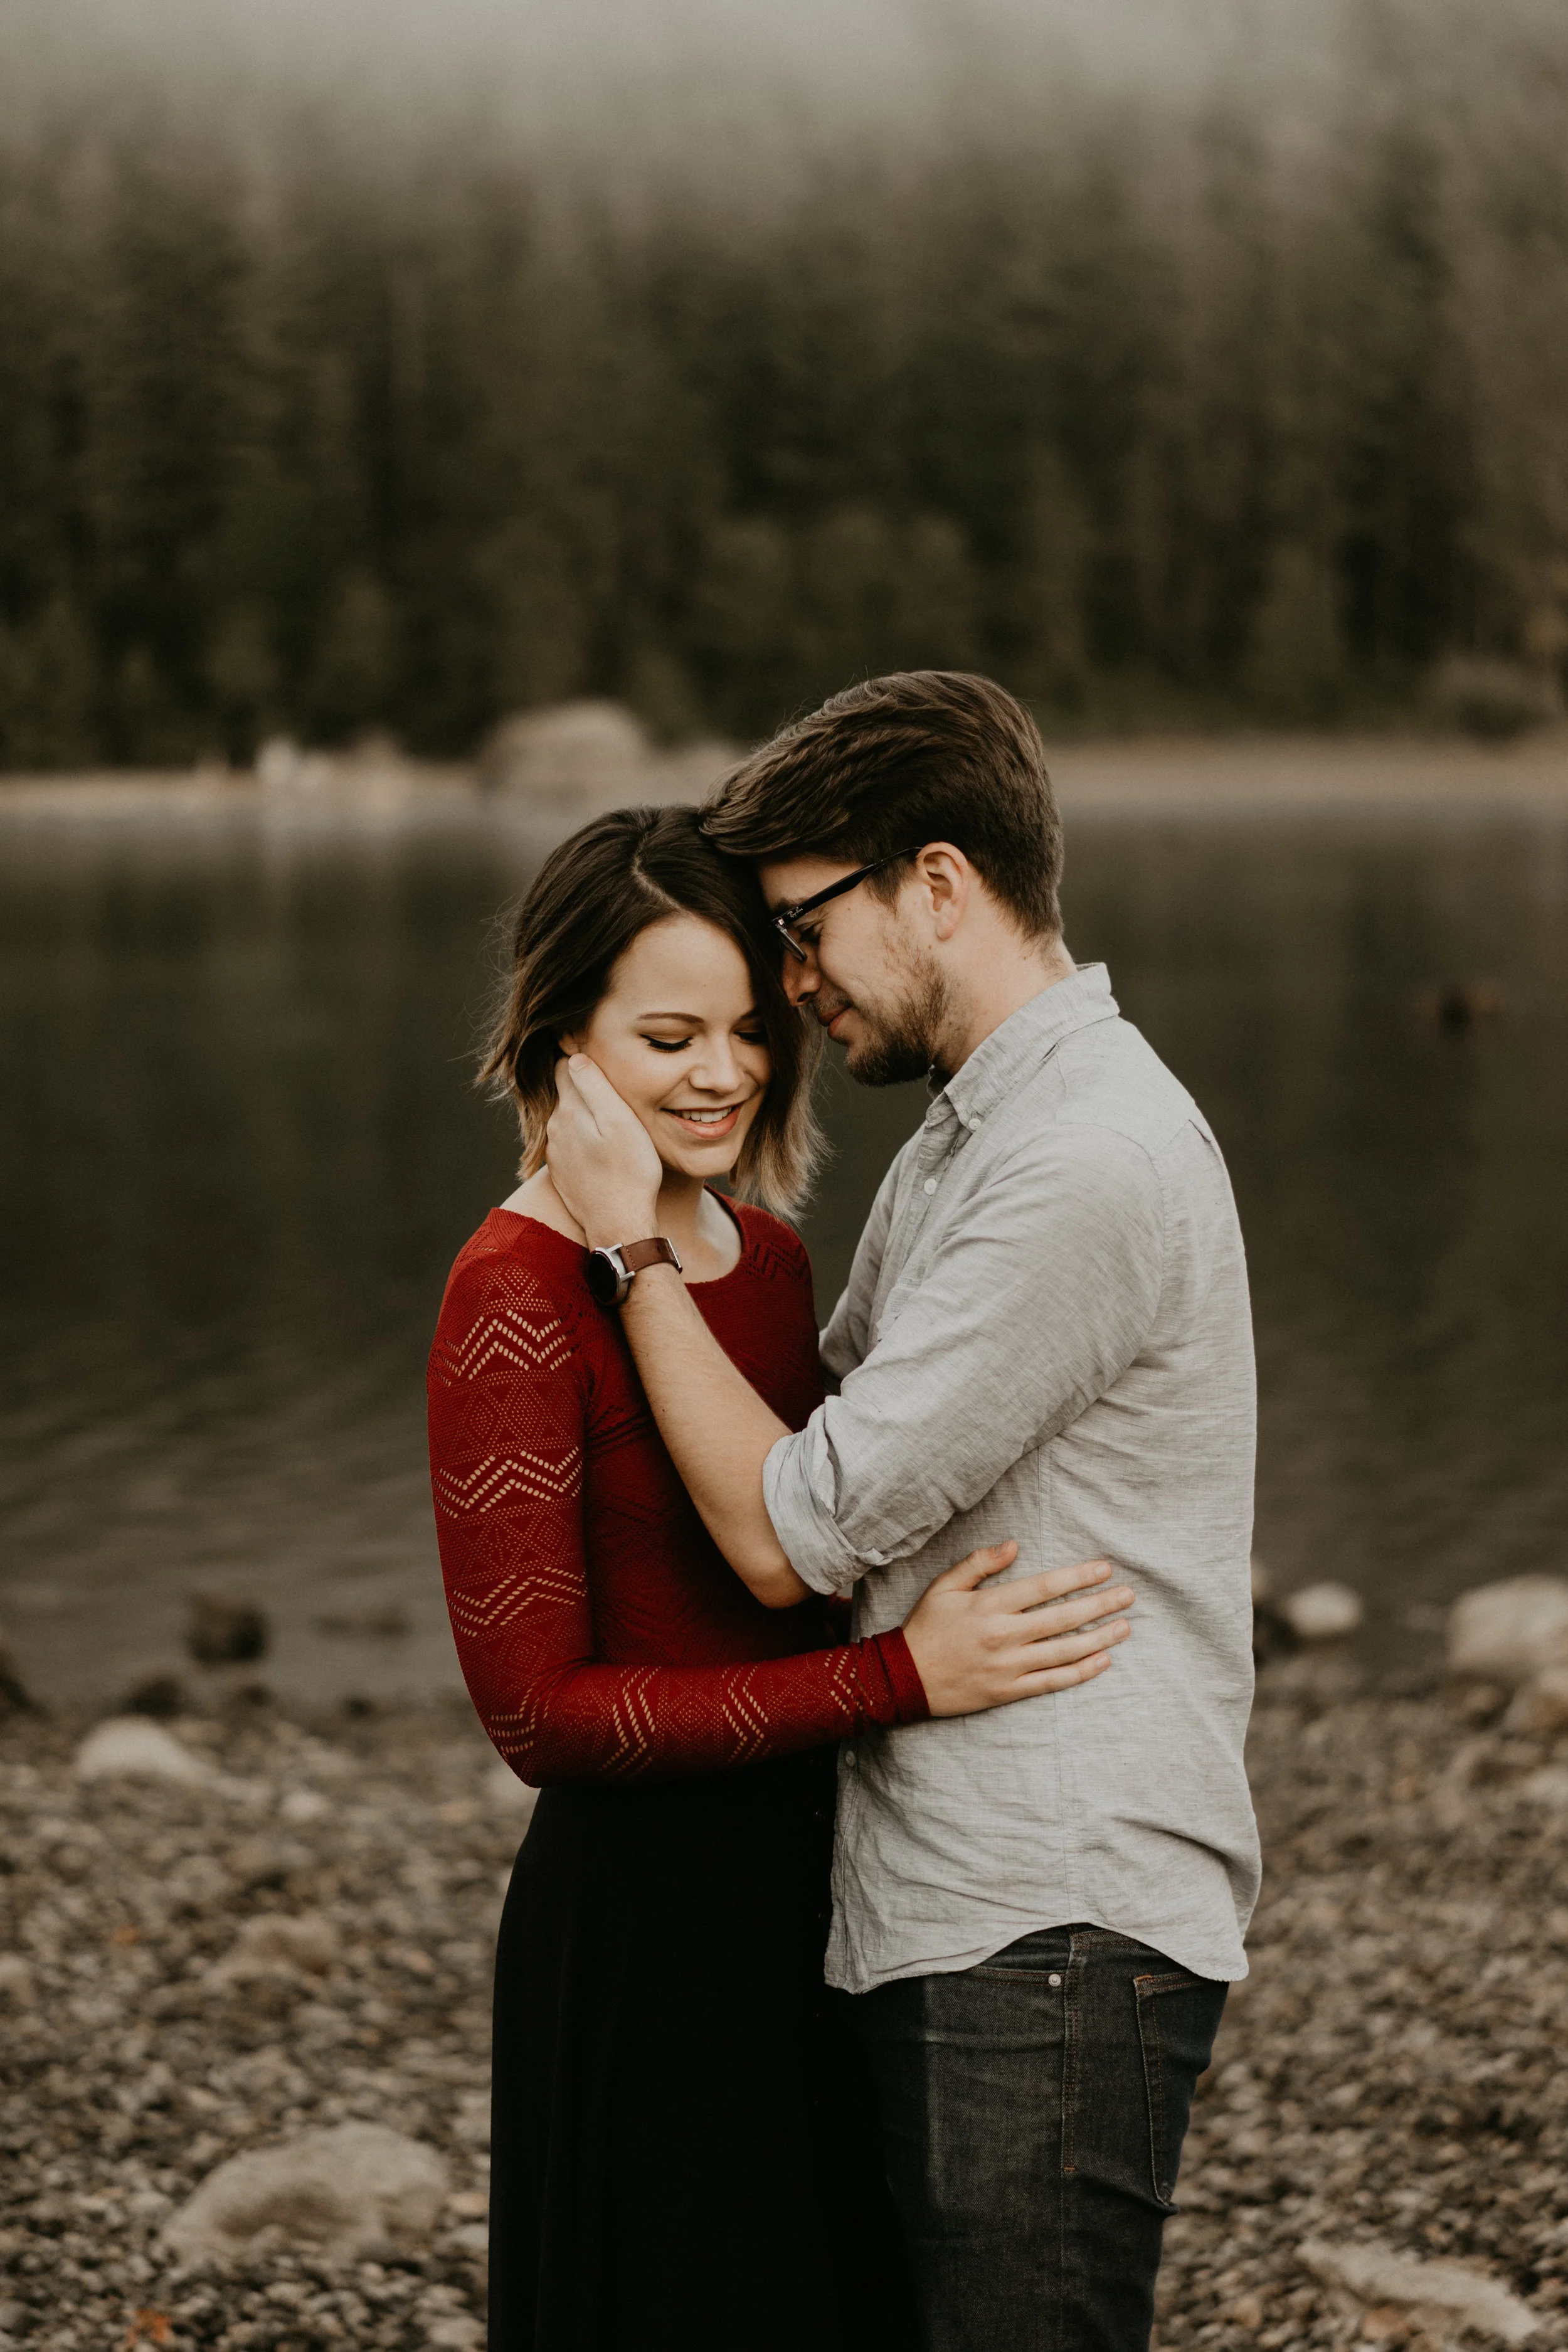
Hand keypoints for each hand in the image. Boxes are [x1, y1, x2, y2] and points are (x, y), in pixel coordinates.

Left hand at [546, 1055, 662, 1247]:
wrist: (619, 1225)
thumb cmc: (630, 1172)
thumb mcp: (621, 1121)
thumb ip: (596, 1086)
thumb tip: (575, 1057)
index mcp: (569, 1110)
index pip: (565, 1067)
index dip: (581, 1059)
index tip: (599, 1057)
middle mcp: (554, 1129)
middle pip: (566, 1093)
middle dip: (583, 1087)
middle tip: (612, 1089)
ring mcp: (556, 1154)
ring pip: (568, 1121)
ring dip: (584, 1117)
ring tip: (610, 1122)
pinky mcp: (562, 1173)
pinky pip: (570, 1145)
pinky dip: (583, 1141)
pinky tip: (603, 1150)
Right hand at [900, 1547, 1132, 1718]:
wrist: (903, 1678)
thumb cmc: (925, 1627)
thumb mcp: (944, 1586)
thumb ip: (979, 1563)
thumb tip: (1014, 1545)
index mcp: (990, 1606)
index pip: (1045, 1587)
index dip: (1079, 1576)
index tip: (1105, 1568)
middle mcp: (1004, 1635)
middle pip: (1064, 1617)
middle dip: (1101, 1605)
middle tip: (1129, 1596)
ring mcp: (1009, 1666)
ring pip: (1065, 1651)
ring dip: (1100, 1638)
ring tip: (1125, 1627)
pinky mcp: (1009, 1691)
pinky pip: (1053, 1681)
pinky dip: (1080, 1672)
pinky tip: (1102, 1660)